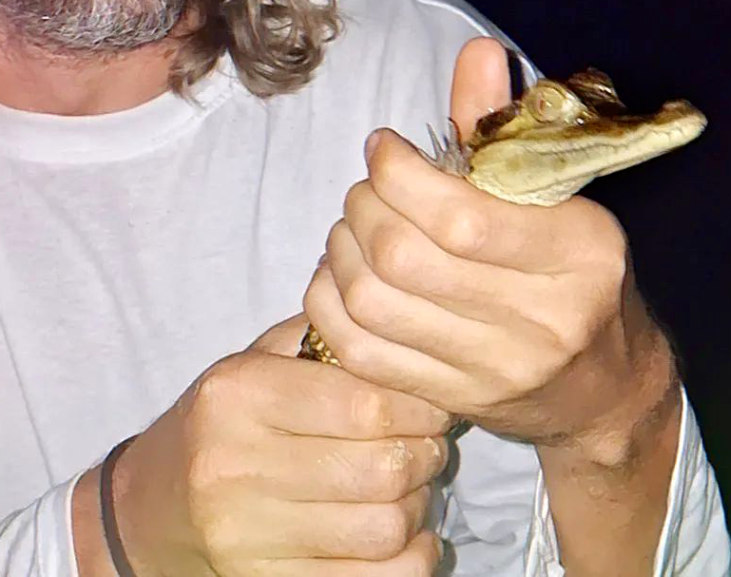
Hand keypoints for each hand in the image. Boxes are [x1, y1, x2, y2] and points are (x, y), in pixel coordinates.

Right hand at [74, 316, 449, 576]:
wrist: (150, 508)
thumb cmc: (222, 421)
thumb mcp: (255, 359)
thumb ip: (322, 332)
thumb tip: (397, 325)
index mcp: (239, 394)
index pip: (364, 403)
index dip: (419, 405)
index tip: (433, 403)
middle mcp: (236, 465)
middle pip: (381, 468)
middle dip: (426, 454)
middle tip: (429, 442)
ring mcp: (246, 536)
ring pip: (383, 529)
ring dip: (418, 506)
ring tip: (412, 484)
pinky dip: (410, 559)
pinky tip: (405, 533)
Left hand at [304, 39, 676, 460]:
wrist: (604, 386)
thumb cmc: (578, 272)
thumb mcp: (561, 193)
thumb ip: (504, 124)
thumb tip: (475, 49)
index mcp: (579, 252)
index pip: (460, 216)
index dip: (399, 173)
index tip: (383, 147)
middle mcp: (540, 318)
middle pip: (403, 257)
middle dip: (363, 205)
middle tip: (366, 187)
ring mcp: (492, 370)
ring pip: (372, 303)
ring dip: (341, 248)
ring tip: (353, 225)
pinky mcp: (451, 401)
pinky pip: (358, 350)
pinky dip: (329, 301)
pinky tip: (342, 273)